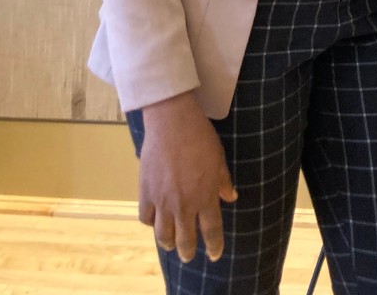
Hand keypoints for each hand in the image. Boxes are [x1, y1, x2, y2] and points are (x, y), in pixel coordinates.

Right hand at [137, 91, 237, 262]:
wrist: (173, 122)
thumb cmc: (200, 137)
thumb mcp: (219, 158)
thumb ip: (223, 181)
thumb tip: (231, 197)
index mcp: (205, 196)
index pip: (211, 231)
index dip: (214, 246)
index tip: (215, 255)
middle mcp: (184, 204)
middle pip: (185, 240)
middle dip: (188, 251)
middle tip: (188, 254)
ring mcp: (163, 200)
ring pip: (163, 235)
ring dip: (168, 243)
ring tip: (170, 244)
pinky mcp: (146, 193)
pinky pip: (145, 218)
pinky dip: (150, 222)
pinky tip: (154, 221)